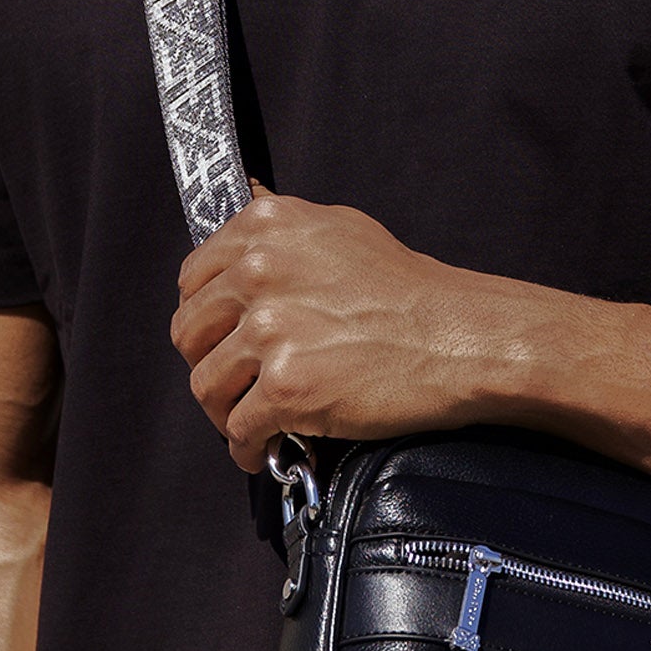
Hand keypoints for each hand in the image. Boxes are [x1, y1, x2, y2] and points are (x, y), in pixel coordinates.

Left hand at [171, 187, 537, 472]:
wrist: (460, 337)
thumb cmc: (410, 290)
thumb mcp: (339, 230)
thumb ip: (282, 229)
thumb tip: (246, 202)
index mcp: (266, 228)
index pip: (193, 279)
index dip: (205, 318)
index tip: (219, 338)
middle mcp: (260, 271)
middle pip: (189, 334)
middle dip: (209, 365)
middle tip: (234, 384)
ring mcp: (272, 330)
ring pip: (206, 385)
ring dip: (224, 411)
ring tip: (249, 421)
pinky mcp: (288, 386)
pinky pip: (239, 427)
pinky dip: (248, 446)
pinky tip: (264, 448)